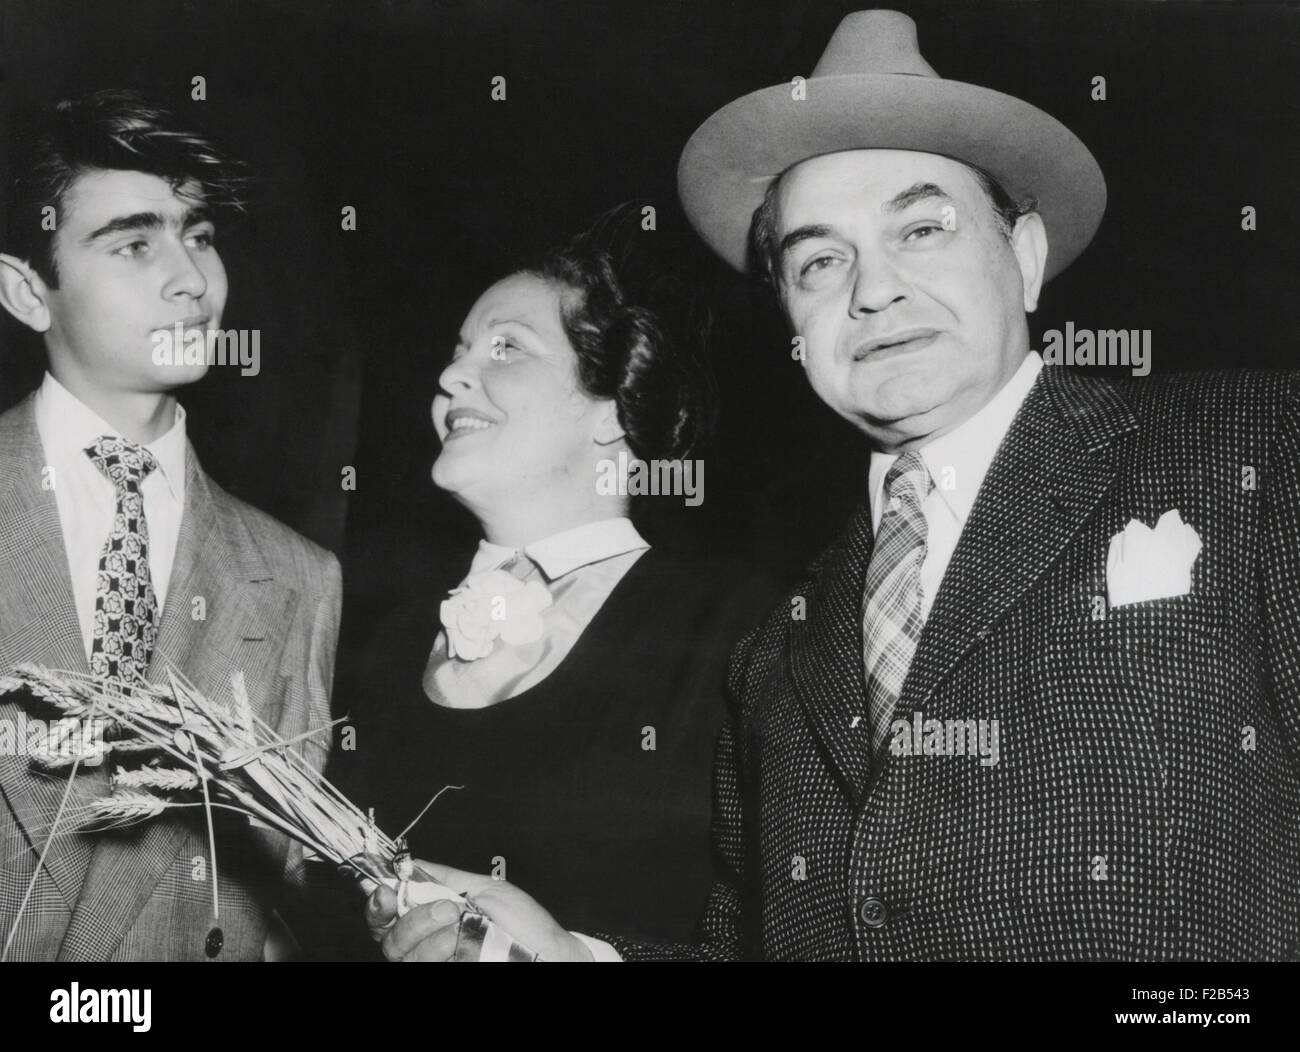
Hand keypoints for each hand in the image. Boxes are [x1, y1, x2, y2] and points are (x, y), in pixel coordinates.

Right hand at [365, 859, 594, 961]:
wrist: (546, 951)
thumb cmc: (520, 922)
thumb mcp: (480, 888)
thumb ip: (440, 878)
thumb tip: (405, 863)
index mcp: (428, 917)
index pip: (386, 914)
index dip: (377, 903)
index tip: (386, 891)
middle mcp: (425, 944)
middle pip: (390, 938)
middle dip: (413, 920)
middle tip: (447, 907)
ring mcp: (434, 963)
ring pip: (405, 956)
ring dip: (430, 936)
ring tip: (461, 924)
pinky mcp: (442, 975)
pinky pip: (422, 968)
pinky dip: (439, 952)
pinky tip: (460, 944)